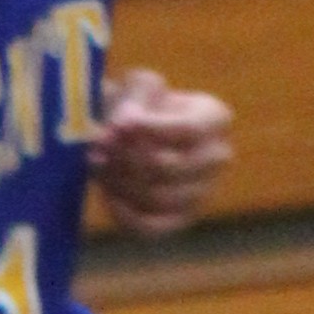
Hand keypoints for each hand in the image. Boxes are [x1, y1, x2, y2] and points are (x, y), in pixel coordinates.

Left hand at [90, 64, 233, 234]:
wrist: (136, 133)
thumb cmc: (137, 103)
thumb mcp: (138, 86)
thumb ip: (134, 97)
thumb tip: (127, 123)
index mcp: (215, 118)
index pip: (189, 130)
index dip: (151, 130)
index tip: (118, 125)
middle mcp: (217, 157)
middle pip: (169, 168)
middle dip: (125, 158)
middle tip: (98, 146)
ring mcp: (202, 192)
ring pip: (158, 198)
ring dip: (119, 182)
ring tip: (96, 163)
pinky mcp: (180, 219)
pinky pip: (152, 227)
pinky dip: (125, 213)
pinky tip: (107, 192)